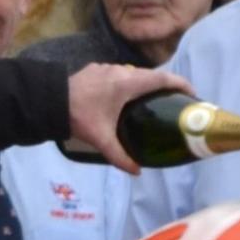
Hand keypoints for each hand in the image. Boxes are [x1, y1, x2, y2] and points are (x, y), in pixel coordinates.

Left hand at [62, 64, 192, 174]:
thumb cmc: (78, 117)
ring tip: (154, 100)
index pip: (161, 78)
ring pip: (134, 73)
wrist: (47, 100)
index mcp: (127, 83)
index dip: (180, 83)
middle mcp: (120, 71)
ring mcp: (107, 68)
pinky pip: (120, 74)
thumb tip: (137, 172)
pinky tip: (128, 98)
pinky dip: (130, 83)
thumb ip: (120, 156)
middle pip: (150, 75)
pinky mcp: (96, 69)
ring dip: (146, 84)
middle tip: (175, 101)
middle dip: (165, 85)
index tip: (192, 93)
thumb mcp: (101, 139)